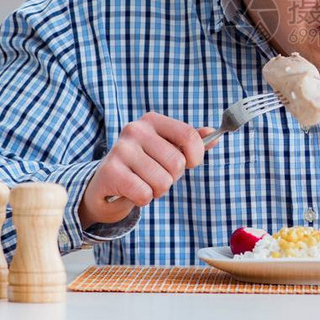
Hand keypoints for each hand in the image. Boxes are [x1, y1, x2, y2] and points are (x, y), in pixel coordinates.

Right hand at [78, 112, 216, 228]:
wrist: (106, 185)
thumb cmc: (143, 165)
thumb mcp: (167, 149)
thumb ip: (190, 142)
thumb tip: (213, 134)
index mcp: (152, 120)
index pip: (189, 136)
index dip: (196, 156)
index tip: (190, 164)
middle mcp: (135, 129)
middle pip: (177, 163)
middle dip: (172, 178)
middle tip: (156, 176)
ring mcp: (121, 149)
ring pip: (162, 181)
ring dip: (157, 190)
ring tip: (143, 183)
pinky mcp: (110, 172)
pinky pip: (144, 193)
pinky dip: (142, 199)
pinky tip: (131, 192)